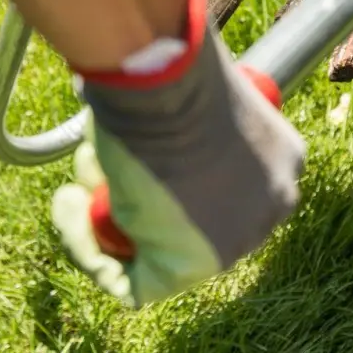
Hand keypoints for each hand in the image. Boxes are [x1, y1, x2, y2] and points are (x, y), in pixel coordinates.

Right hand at [49, 0, 304, 306]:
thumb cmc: (173, 69)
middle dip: (136, 199)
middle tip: (97, 165)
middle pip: (195, 221)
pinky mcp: (195, 267)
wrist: (166, 83)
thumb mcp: (187, 89)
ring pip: (160, 252)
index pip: (227, 186)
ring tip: (86, 168)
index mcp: (284, 159)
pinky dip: (90, 252)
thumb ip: (180, 112)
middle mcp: (273, 204)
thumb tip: (142, 98)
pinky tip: (68, 205)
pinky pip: (135, 283)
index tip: (133, 154)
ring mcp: (238, 240)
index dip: (170, 176)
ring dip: (106, 216)